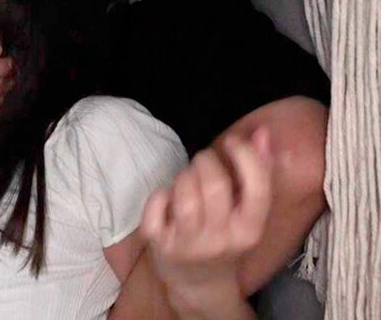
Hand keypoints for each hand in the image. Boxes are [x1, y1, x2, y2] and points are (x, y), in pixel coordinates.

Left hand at [140, 129, 271, 319]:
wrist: (200, 285)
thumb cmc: (225, 238)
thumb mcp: (247, 214)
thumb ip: (257, 173)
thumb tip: (261, 133)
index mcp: (249, 231)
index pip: (257, 189)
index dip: (246, 157)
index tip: (233, 142)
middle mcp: (221, 240)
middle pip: (215, 184)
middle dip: (206, 161)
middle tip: (204, 162)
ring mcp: (188, 245)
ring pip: (184, 192)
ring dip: (184, 176)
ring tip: (188, 181)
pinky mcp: (160, 245)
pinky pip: (156, 204)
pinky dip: (160, 195)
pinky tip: (168, 200)